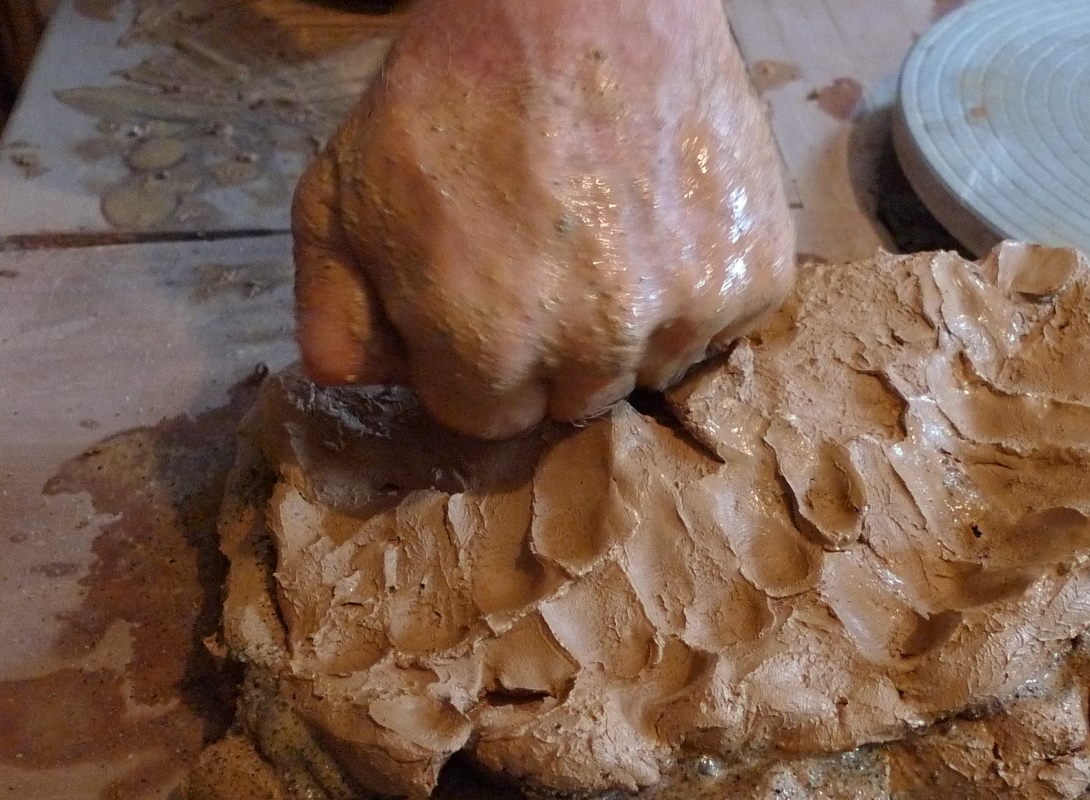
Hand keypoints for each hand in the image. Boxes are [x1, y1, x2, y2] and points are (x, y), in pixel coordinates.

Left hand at [292, 0, 794, 437]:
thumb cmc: (450, 91)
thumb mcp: (340, 198)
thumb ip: (334, 316)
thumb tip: (366, 389)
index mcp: (488, 348)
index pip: (487, 418)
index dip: (474, 359)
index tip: (479, 300)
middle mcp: (596, 349)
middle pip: (573, 402)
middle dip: (551, 349)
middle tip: (543, 256)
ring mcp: (686, 312)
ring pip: (651, 366)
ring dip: (629, 324)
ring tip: (606, 233)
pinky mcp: (755, 273)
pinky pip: (722, 322)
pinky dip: (696, 287)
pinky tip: (660, 220)